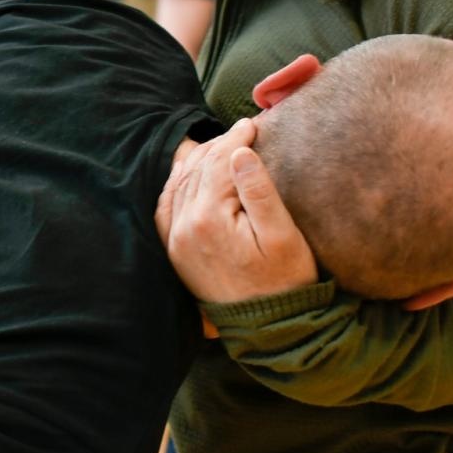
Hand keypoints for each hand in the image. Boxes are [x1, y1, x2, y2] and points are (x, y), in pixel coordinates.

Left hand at [159, 120, 317, 304]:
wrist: (270, 329)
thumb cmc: (285, 281)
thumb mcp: (282, 236)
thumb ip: (259, 192)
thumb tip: (239, 153)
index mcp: (209, 219)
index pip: (217, 163)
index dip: (235, 139)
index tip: (251, 124)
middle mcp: (183, 227)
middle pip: (196, 170)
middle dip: (218, 146)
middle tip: (240, 131)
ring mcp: (175, 241)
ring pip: (180, 184)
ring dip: (198, 161)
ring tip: (221, 146)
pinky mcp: (176, 252)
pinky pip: (167, 206)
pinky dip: (177, 183)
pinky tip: (189, 173)